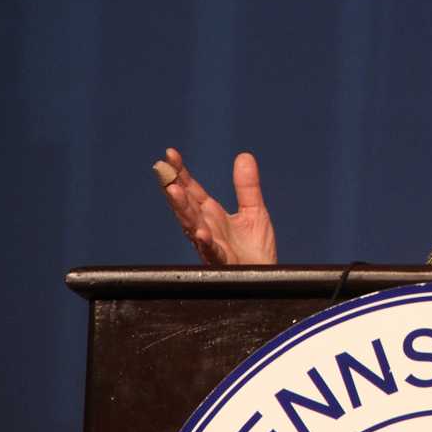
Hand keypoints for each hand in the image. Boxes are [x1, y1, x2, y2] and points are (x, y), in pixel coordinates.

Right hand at [154, 148, 277, 264]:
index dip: (181, 172)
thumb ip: (246, 186)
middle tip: (163, 169)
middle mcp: (206, 228)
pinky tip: (201, 232)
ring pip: (192, 225)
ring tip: (173, 191)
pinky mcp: (222, 262)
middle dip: (174, 187)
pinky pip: (211, 252)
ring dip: (182, 209)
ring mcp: (211, 245)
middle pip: (186, 205)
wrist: (268, 277)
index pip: (192, 190)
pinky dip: (205, 242)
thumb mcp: (254, 210)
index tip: (170, 153)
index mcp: (211, 215)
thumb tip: (244, 156)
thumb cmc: (256, 249)